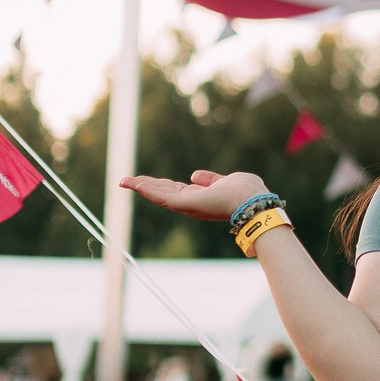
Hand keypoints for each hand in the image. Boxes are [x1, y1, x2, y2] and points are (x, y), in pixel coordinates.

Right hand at [120, 168, 267, 221]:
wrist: (255, 202)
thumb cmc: (247, 192)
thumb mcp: (225, 181)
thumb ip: (211, 179)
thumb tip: (195, 175)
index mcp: (200, 197)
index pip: (175, 190)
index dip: (160, 185)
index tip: (145, 180)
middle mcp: (191, 203)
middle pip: (163, 193)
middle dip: (145, 186)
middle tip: (126, 181)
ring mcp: (188, 205)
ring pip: (159, 195)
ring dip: (141, 187)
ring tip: (124, 181)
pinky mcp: (187, 204)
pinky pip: (163, 197)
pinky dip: (148, 190)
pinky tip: (135, 183)